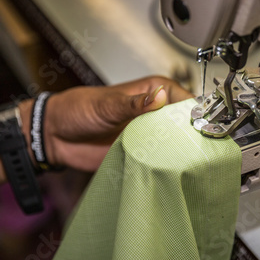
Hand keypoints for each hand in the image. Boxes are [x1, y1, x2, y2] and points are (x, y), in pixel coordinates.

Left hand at [41, 76, 192, 170]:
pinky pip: (158, 157)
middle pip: (184, 123)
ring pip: (174, 142)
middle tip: (198, 147)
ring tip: (188, 159)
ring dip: (179, 150)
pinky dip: (164, 162)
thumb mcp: (108, 103)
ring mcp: (148, 133)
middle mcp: (154, 112)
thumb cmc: (79, 109)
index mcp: (152, 92)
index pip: (185, 100)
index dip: (195, 112)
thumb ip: (134, 103)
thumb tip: (160, 97)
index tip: (203, 126)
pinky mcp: (140, 151)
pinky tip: (170, 167)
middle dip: (191, 134)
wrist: (57, 136)